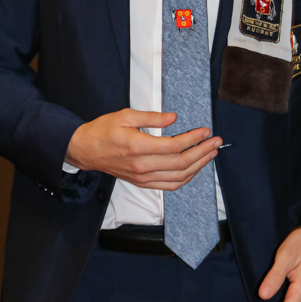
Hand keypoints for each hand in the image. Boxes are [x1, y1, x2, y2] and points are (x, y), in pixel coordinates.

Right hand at [65, 109, 221, 190]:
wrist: (85, 151)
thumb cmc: (103, 131)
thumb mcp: (125, 116)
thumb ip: (152, 117)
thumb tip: (174, 118)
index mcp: (138, 147)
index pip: (174, 146)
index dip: (194, 139)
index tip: (205, 131)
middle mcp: (142, 166)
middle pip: (181, 163)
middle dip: (203, 152)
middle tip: (216, 142)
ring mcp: (143, 178)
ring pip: (179, 178)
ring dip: (199, 166)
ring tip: (211, 154)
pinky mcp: (143, 183)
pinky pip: (170, 185)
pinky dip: (186, 178)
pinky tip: (195, 168)